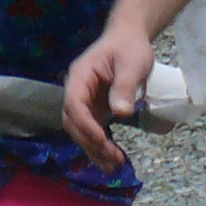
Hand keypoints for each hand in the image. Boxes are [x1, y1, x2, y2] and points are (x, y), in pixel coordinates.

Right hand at [61, 23, 158, 167]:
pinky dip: (101, 146)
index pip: (74, 104)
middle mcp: (77, 90)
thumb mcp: (131, 64)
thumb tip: (121, 112)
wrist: (129, 38)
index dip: (85, 124)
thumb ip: (124, 87)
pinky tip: (112, 160)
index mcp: (80, 76)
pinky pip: (93, 131)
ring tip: (113, 167)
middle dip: (91, 143)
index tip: (102, 140)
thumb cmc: (130, 47)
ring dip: (95, 150)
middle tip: (113, 160)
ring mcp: (85, 101)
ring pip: (81, 130)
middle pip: (74, 122)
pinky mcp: (95, 109)